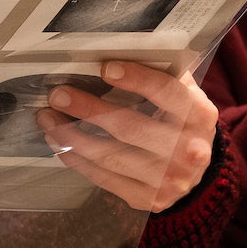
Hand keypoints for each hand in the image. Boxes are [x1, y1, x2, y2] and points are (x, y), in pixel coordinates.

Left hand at [39, 61, 218, 211]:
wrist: (199, 173)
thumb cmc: (182, 122)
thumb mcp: (186, 96)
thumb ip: (162, 74)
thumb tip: (115, 49)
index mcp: (198, 115)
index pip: (167, 93)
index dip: (136, 79)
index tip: (105, 68)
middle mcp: (187, 150)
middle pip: (130, 127)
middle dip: (88, 109)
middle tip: (58, 94)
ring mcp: (168, 179)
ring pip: (111, 156)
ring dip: (72, 136)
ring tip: (47, 118)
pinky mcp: (148, 198)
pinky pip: (104, 178)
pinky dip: (77, 159)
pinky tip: (58, 142)